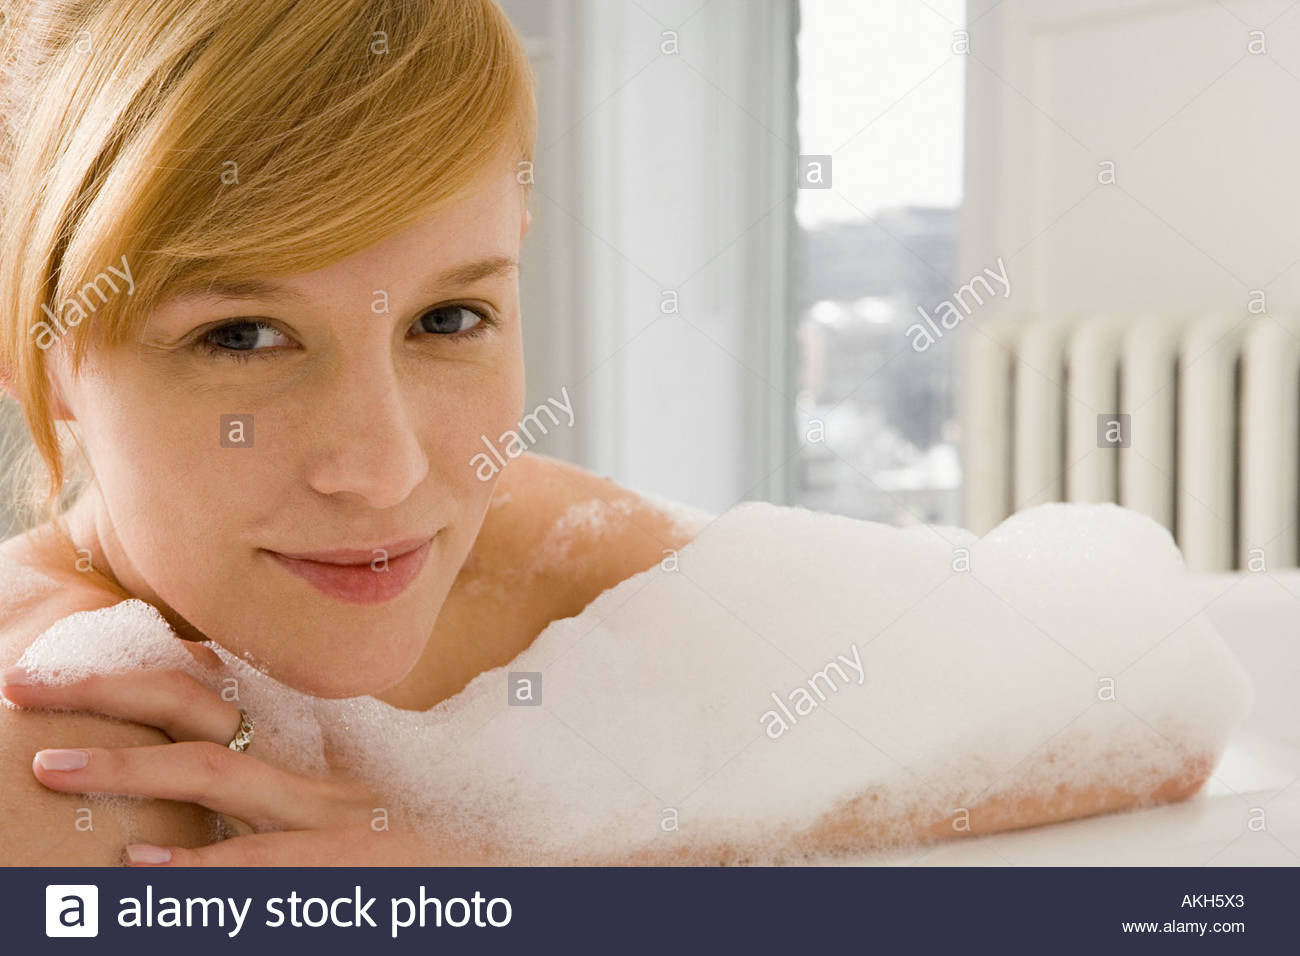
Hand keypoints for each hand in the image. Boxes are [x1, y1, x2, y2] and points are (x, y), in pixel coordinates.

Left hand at [1, 654, 441, 865]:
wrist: (522, 865)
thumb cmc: (434, 845)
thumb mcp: (361, 806)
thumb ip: (296, 791)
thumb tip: (216, 790)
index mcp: (314, 750)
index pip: (216, 692)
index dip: (135, 673)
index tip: (64, 668)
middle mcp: (316, 769)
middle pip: (200, 713)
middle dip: (108, 695)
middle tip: (24, 688)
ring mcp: (329, 817)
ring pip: (219, 775)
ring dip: (129, 767)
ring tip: (53, 765)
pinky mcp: (343, 869)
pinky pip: (257, 865)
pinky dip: (193, 868)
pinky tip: (140, 869)